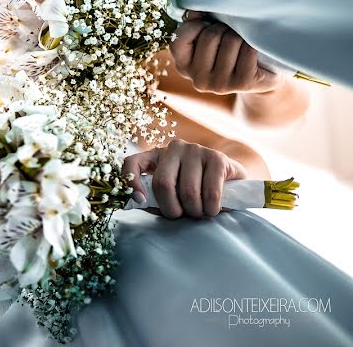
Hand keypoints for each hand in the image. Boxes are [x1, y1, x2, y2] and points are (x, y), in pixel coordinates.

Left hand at [122, 140, 247, 218]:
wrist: (233, 183)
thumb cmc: (196, 192)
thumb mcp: (172, 194)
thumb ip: (155, 198)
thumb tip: (138, 202)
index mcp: (156, 155)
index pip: (133, 162)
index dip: (131, 182)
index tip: (140, 200)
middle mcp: (174, 148)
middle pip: (162, 183)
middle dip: (171, 209)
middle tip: (181, 216)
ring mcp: (196, 150)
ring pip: (188, 191)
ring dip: (195, 211)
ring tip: (200, 212)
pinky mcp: (217, 157)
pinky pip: (210, 192)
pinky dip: (211, 208)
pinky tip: (213, 209)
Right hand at [170, 12, 279, 94]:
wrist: (259, 76)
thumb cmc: (228, 50)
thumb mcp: (207, 37)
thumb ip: (195, 22)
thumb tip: (194, 10)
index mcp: (183, 67)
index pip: (179, 40)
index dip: (195, 25)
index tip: (207, 24)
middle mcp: (198, 80)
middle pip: (210, 36)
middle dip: (222, 27)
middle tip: (229, 32)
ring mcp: (220, 84)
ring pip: (231, 41)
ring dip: (239, 35)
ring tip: (241, 41)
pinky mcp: (242, 84)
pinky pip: (248, 50)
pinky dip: (252, 44)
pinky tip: (252, 50)